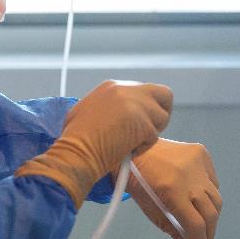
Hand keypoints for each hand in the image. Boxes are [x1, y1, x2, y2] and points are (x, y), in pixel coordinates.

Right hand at [16, 81, 171, 206]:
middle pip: (163, 94)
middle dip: (160, 113)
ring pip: (162, 117)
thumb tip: (120, 115)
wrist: (76, 151)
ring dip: (150, 133)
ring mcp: (136, 105)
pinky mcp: (143, 123)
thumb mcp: (88, 110)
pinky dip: (143, 147)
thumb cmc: (76, 138)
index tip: (136, 123)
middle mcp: (126, 90)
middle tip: (149, 130)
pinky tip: (127, 150)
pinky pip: (154, 137)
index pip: (144, 91)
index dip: (144, 109)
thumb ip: (109, 106)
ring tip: (131, 143)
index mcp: (113, 86)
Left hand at [129, 139, 221, 238]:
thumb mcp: (151, 210)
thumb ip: (174, 231)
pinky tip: (198, 198)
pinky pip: (213, 181)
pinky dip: (208, 194)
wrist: (133, 147)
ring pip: (216, 198)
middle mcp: (190, 176)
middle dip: (209, 234)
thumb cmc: (137, 182)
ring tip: (202, 225)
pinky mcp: (202, 153)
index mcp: (172, 191)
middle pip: (211, 213)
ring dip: (210, 215)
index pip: (195, 225)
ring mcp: (199, 162)